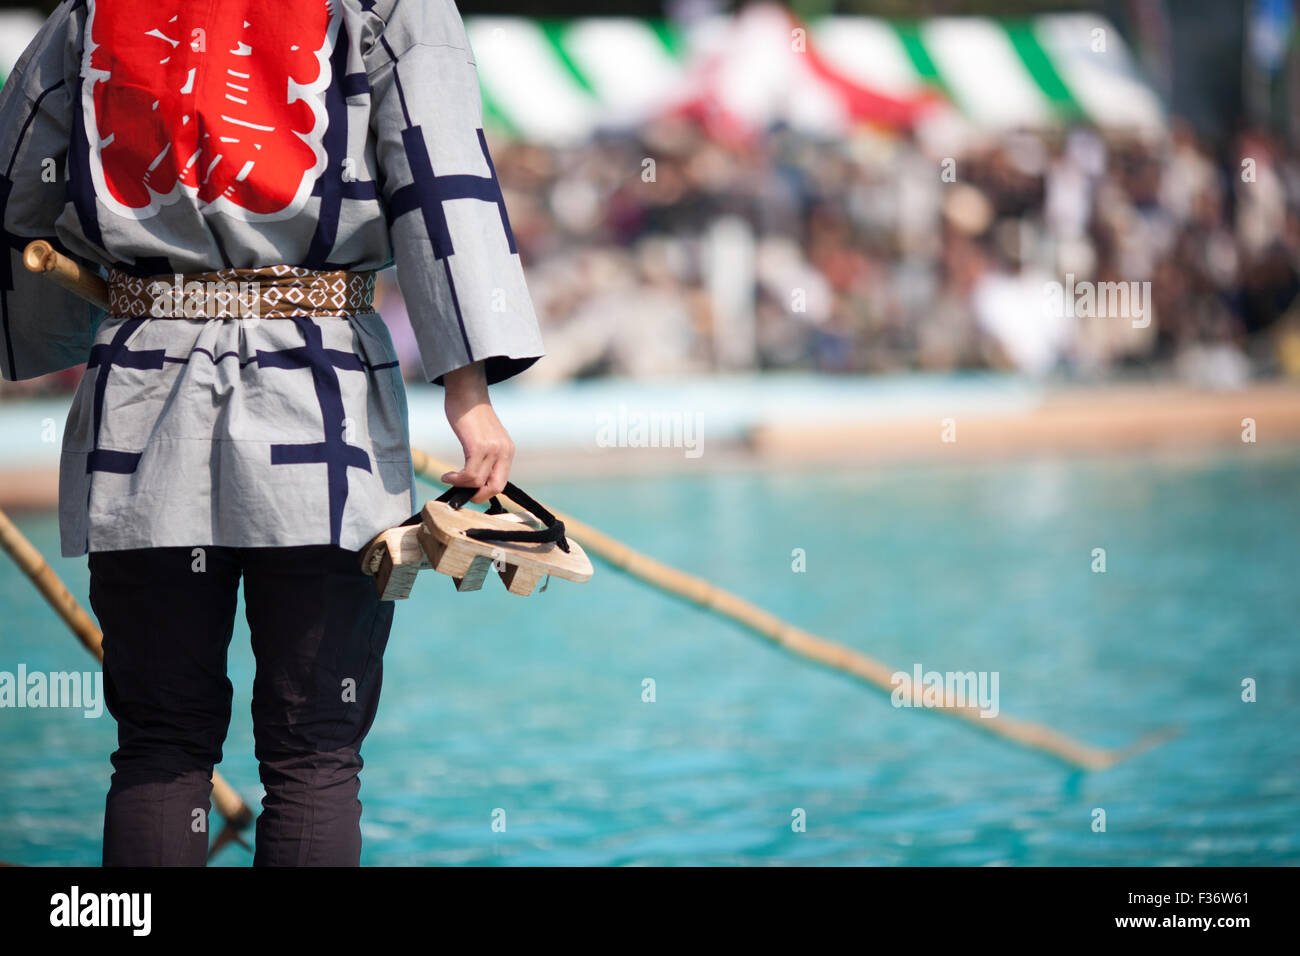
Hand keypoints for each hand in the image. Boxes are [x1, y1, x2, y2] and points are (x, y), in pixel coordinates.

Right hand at [441, 361, 513, 502]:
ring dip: (461, 486)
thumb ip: (485, 456)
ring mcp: (493, 449)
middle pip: (495, 487)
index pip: (501, 482)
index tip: (470, 493)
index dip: (486, 493)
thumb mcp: (484, 437)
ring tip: (449, 479)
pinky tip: (447, 475)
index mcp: (507, 451)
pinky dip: (456, 479)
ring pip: (479, 482)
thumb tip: (474, 480)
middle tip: (462, 494)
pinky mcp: (478, 446)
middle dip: (478, 497)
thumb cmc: (469, 413)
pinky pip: (469, 474)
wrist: (466, 390)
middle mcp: (504, 451)